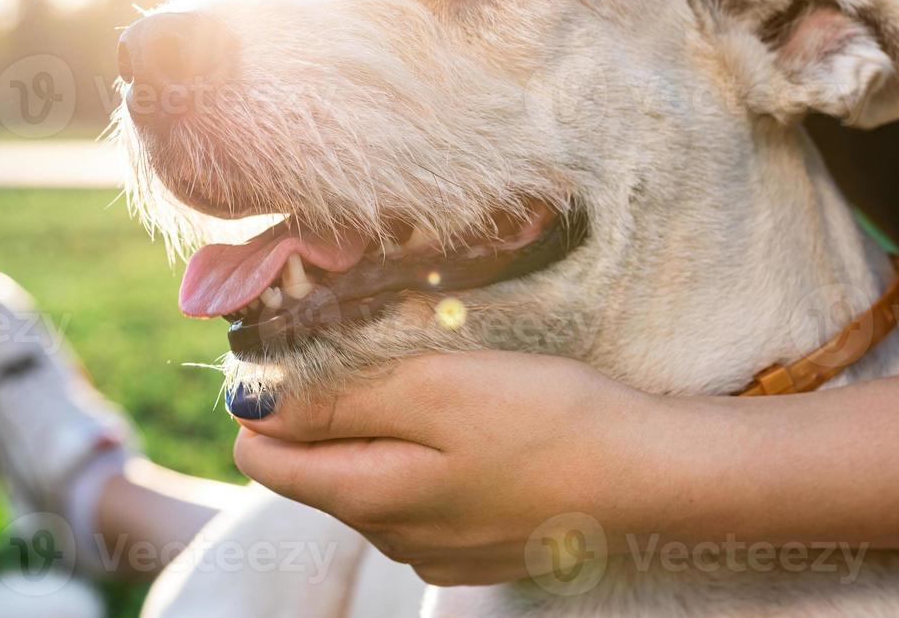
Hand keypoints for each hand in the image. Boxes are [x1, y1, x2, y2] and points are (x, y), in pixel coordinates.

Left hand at [231, 351, 690, 585]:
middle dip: (333, 408)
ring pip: (370, 478)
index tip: (310, 349)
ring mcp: (435, 549)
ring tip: (440, 385)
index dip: (272, 396)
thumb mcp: (435, 387)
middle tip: (390, 354)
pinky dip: (428, 455)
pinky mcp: (475, 545)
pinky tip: (475, 429)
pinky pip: (420, 496)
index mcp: (369, 498)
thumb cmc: (546, 421)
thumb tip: (250, 406)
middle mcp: (391, 537)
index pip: (262, 455)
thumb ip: (337, 400)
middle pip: (316, 467)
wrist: (649, 475)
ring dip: (384, 428)